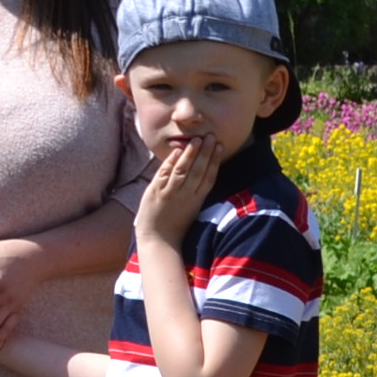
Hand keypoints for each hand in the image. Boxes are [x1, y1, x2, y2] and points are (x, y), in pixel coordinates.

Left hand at [136, 125, 222, 250]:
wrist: (158, 241)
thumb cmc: (175, 225)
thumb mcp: (190, 208)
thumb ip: (195, 191)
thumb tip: (202, 171)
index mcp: (197, 200)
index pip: (209, 177)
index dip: (215, 160)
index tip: (220, 146)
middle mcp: (186, 196)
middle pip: (198, 170)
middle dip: (206, 152)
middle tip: (211, 136)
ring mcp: (170, 194)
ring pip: (183, 170)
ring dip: (190, 154)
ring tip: (196, 140)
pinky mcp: (156, 193)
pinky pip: (164, 175)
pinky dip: (170, 163)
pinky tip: (176, 151)